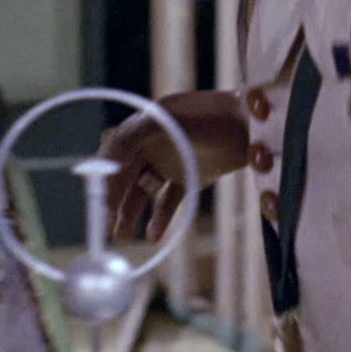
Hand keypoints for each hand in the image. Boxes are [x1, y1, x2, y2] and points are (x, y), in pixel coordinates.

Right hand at [99, 89, 250, 242]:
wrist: (251, 125)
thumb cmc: (209, 115)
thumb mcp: (167, 118)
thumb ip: (133, 134)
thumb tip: (104, 157)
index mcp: (144, 126)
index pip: (114, 153)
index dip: (104, 175)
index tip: (99, 197)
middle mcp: (154, 145)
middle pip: (125, 176)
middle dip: (113, 199)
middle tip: (105, 223)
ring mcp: (172, 163)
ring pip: (143, 192)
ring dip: (130, 213)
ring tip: (122, 235)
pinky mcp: (192, 179)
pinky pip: (169, 203)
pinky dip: (160, 220)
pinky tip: (153, 236)